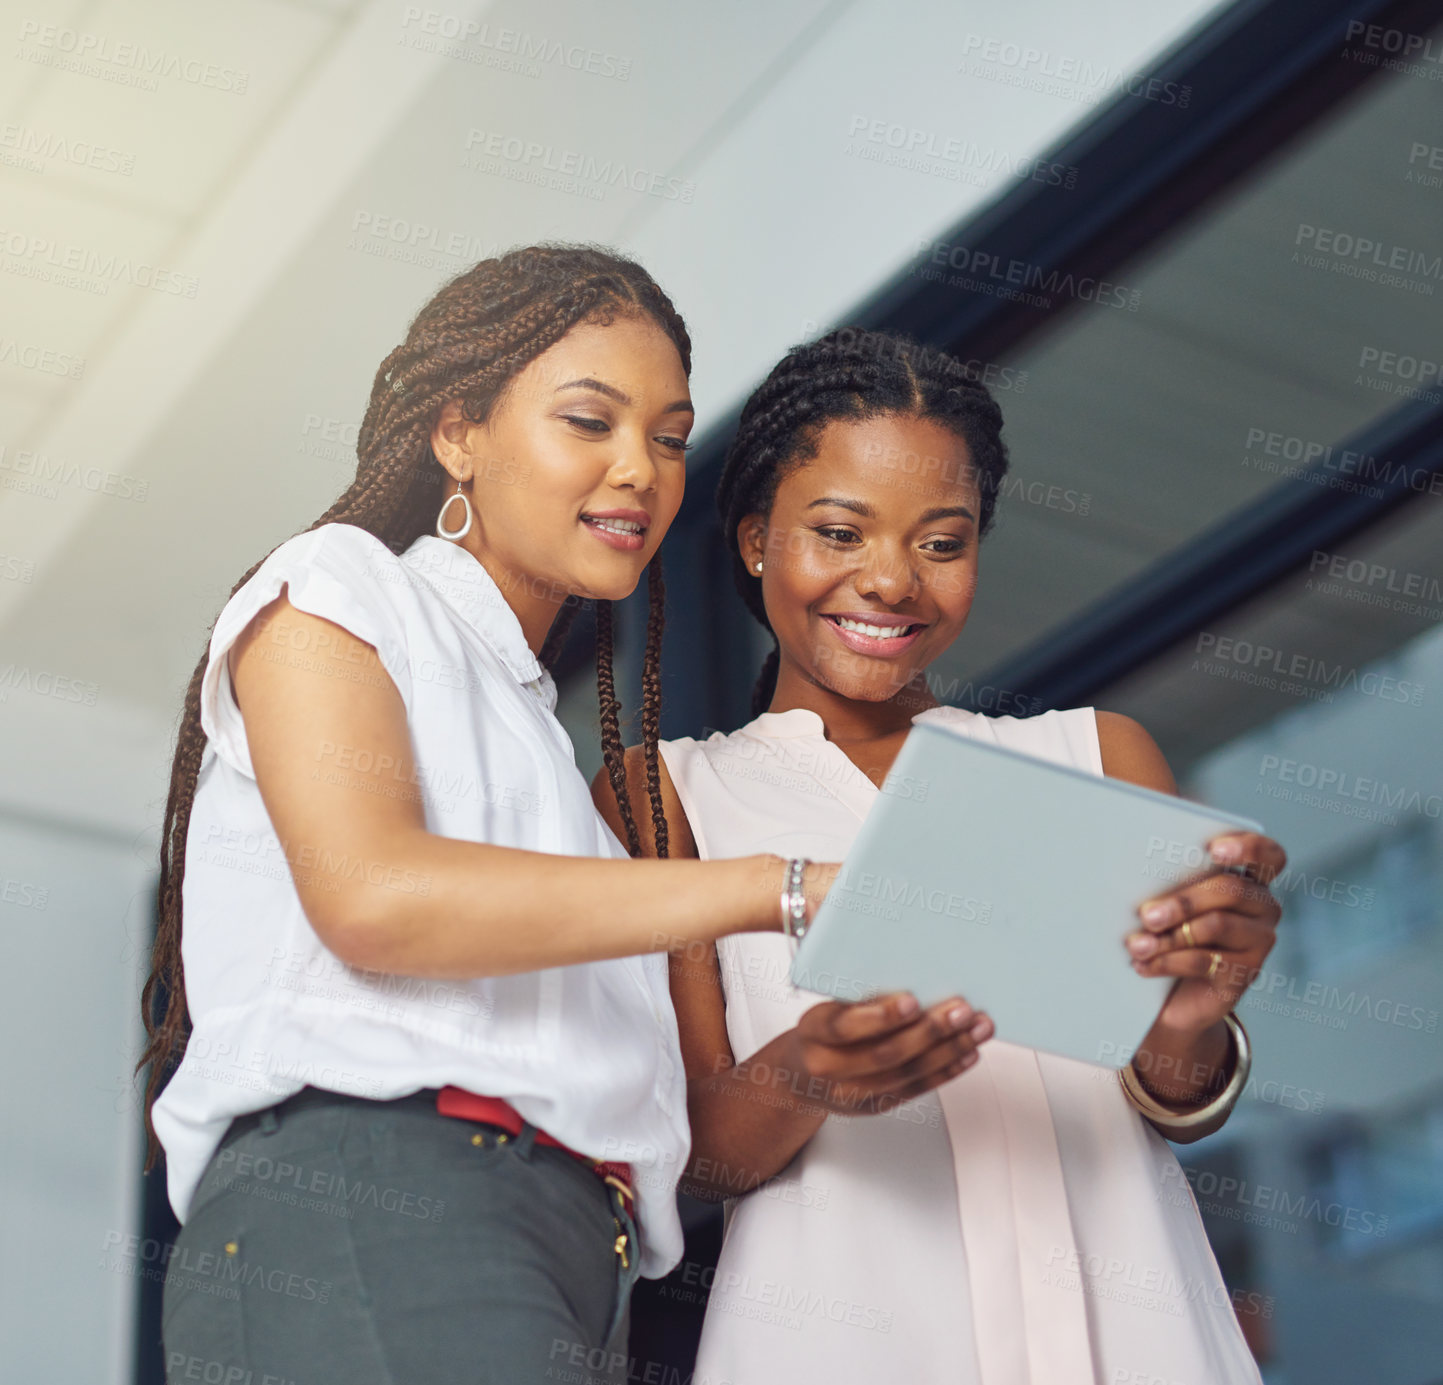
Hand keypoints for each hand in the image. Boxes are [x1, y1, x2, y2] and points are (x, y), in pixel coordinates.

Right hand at [785, 991, 992, 1115]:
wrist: (799, 1077)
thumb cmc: (819, 1032)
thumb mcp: (826, 1006)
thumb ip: (859, 997)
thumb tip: (913, 975)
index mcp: (814, 1033)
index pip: (846, 1026)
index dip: (881, 1016)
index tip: (912, 1000)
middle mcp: (830, 1068)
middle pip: (885, 1054)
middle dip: (929, 1031)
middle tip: (961, 1010)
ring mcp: (853, 1094)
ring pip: (907, 1073)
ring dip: (949, 1050)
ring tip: (977, 1028)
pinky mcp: (875, 1106)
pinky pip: (916, 1090)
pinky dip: (947, 1071)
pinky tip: (968, 1053)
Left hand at [1125, 831, 1284, 1034]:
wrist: (1173, 992)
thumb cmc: (1170, 931)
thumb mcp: (1171, 902)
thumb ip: (1171, 883)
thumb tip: (1140, 875)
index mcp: (1250, 879)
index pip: (1269, 856)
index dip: (1249, 848)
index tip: (1215, 850)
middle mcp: (1263, 907)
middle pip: (1232, 889)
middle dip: (1184, 901)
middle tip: (1147, 915)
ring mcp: (1259, 942)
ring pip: (1216, 925)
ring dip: (1169, 936)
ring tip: (1136, 945)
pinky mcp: (1245, 974)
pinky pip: (1205, 961)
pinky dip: (1167, 962)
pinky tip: (1143, 964)